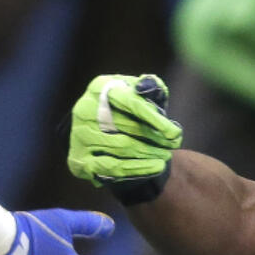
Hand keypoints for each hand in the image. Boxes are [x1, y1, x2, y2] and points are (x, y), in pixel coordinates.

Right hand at [68, 74, 182, 203]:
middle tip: (174, 145)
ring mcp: (79, 136)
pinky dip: (138, 169)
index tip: (175, 133)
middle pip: (127, 127)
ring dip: (150, 153)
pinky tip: (156, 167)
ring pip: (122, 147)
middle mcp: (84, 110)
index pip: (130, 102)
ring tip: (166, 155)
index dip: (154, 118)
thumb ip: (151, 86)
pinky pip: (113, 167)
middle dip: (156, 138)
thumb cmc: (131, 108)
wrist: (104, 131)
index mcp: (100, 88)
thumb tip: (148, 85)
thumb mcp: (141, 92)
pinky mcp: (80, 159)